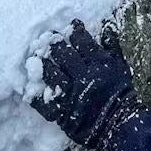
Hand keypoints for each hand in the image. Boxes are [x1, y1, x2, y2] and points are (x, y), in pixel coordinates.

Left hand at [29, 20, 134, 145]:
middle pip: (62, 54)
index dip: (74, 31)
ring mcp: (71, 94)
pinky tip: (29, 89)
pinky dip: (34, 96)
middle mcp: (83, 76)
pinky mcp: (62, 112)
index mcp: (99, 63)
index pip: (82, 41)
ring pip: (50, 74)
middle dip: (54, 44)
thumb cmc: (121, 93)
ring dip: (42, 64)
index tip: (70, 26)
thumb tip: (106, 27)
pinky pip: (43, 103)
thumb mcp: (121, 66)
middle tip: (47, 38)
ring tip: (36, 58)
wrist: (119, 123)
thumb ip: (112, 46)